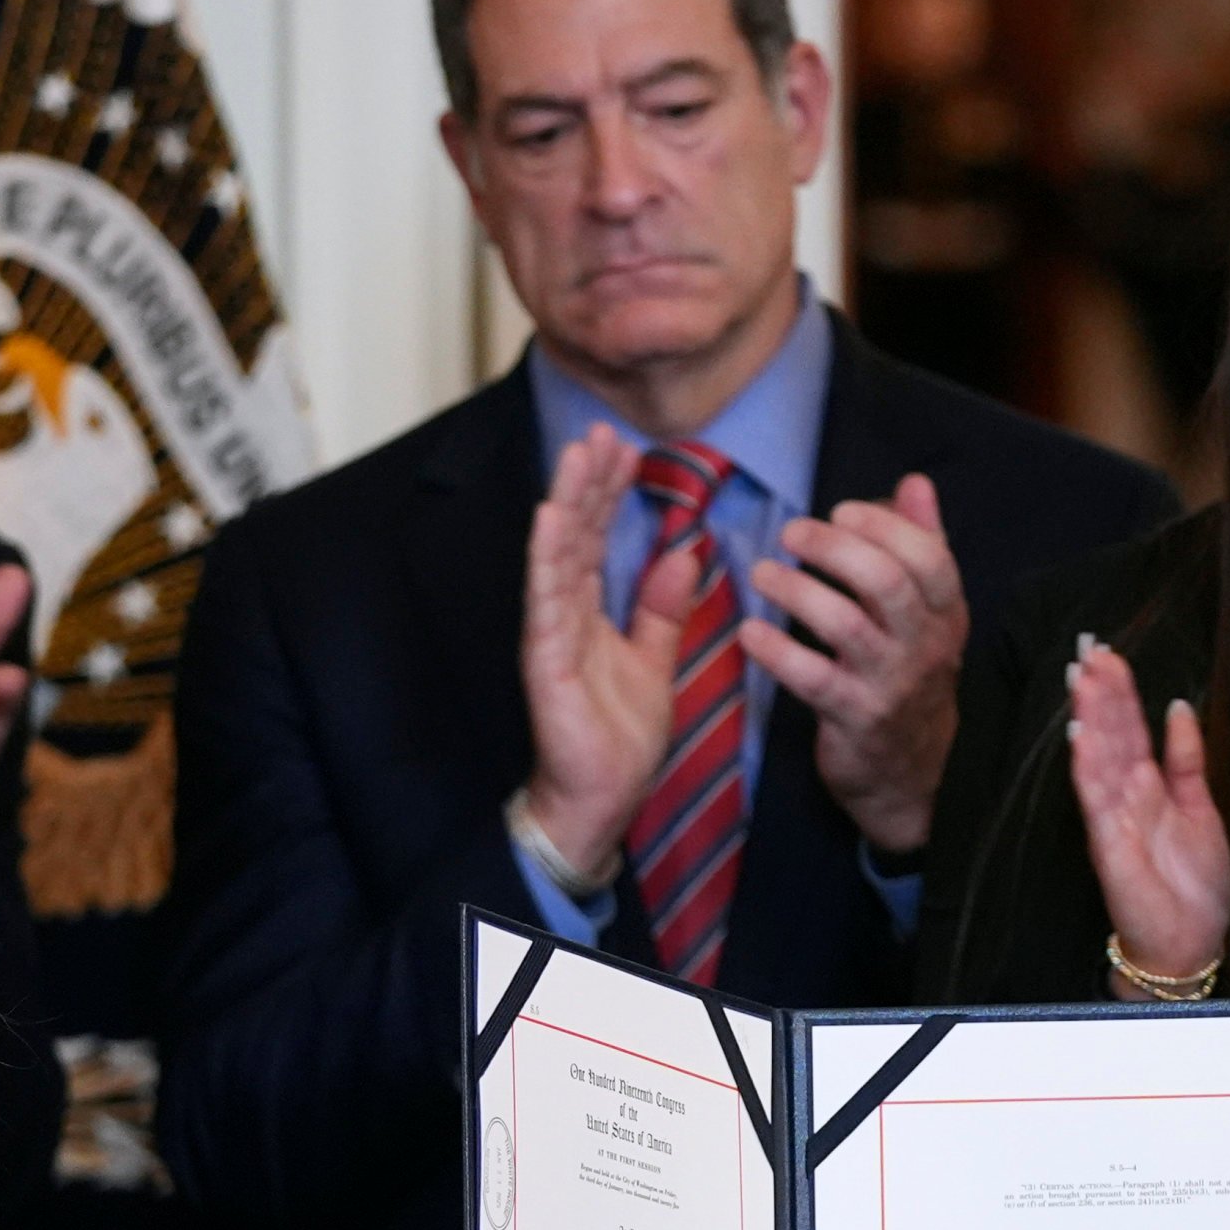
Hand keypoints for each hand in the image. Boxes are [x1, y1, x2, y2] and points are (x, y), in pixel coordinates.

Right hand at [518, 425, 708, 878]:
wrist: (602, 798)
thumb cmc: (617, 738)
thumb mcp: (655, 661)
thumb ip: (662, 610)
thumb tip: (683, 554)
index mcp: (589, 611)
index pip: (598, 538)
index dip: (610, 492)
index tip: (626, 447)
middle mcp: (564, 613)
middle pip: (577, 534)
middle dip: (588, 481)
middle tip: (603, 430)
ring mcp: (550, 632)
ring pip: (557, 554)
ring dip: (567, 500)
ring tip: (578, 452)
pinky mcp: (545, 657)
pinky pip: (545, 598)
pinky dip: (548, 555)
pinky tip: (551, 516)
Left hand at [740, 473, 966, 855]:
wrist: (911, 774)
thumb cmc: (908, 677)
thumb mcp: (927, 614)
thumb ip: (921, 545)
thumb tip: (915, 483)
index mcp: (945, 613)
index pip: (927, 557)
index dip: (882, 526)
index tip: (839, 511)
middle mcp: (924, 646)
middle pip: (885, 582)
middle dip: (833, 547)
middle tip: (790, 532)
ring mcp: (890, 684)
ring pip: (845, 624)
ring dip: (796, 591)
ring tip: (761, 574)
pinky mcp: (854, 718)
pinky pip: (812, 679)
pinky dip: (777, 652)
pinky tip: (749, 633)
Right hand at [1063, 640, 1229, 983]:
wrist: (1192, 942)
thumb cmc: (1194, 884)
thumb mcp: (1201, 807)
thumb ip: (1187, 760)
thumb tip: (1179, 707)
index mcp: (1149, 787)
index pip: (1131, 729)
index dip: (1122, 693)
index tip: (1112, 656)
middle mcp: (1126, 798)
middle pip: (1110, 736)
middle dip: (1101, 694)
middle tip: (1090, 650)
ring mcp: (1114, 819)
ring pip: (1098, 759)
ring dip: (1089, 718)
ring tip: (1083, 678)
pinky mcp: (1108, 845)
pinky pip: (1096, 801)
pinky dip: (1087, 768)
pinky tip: (1080, 736)